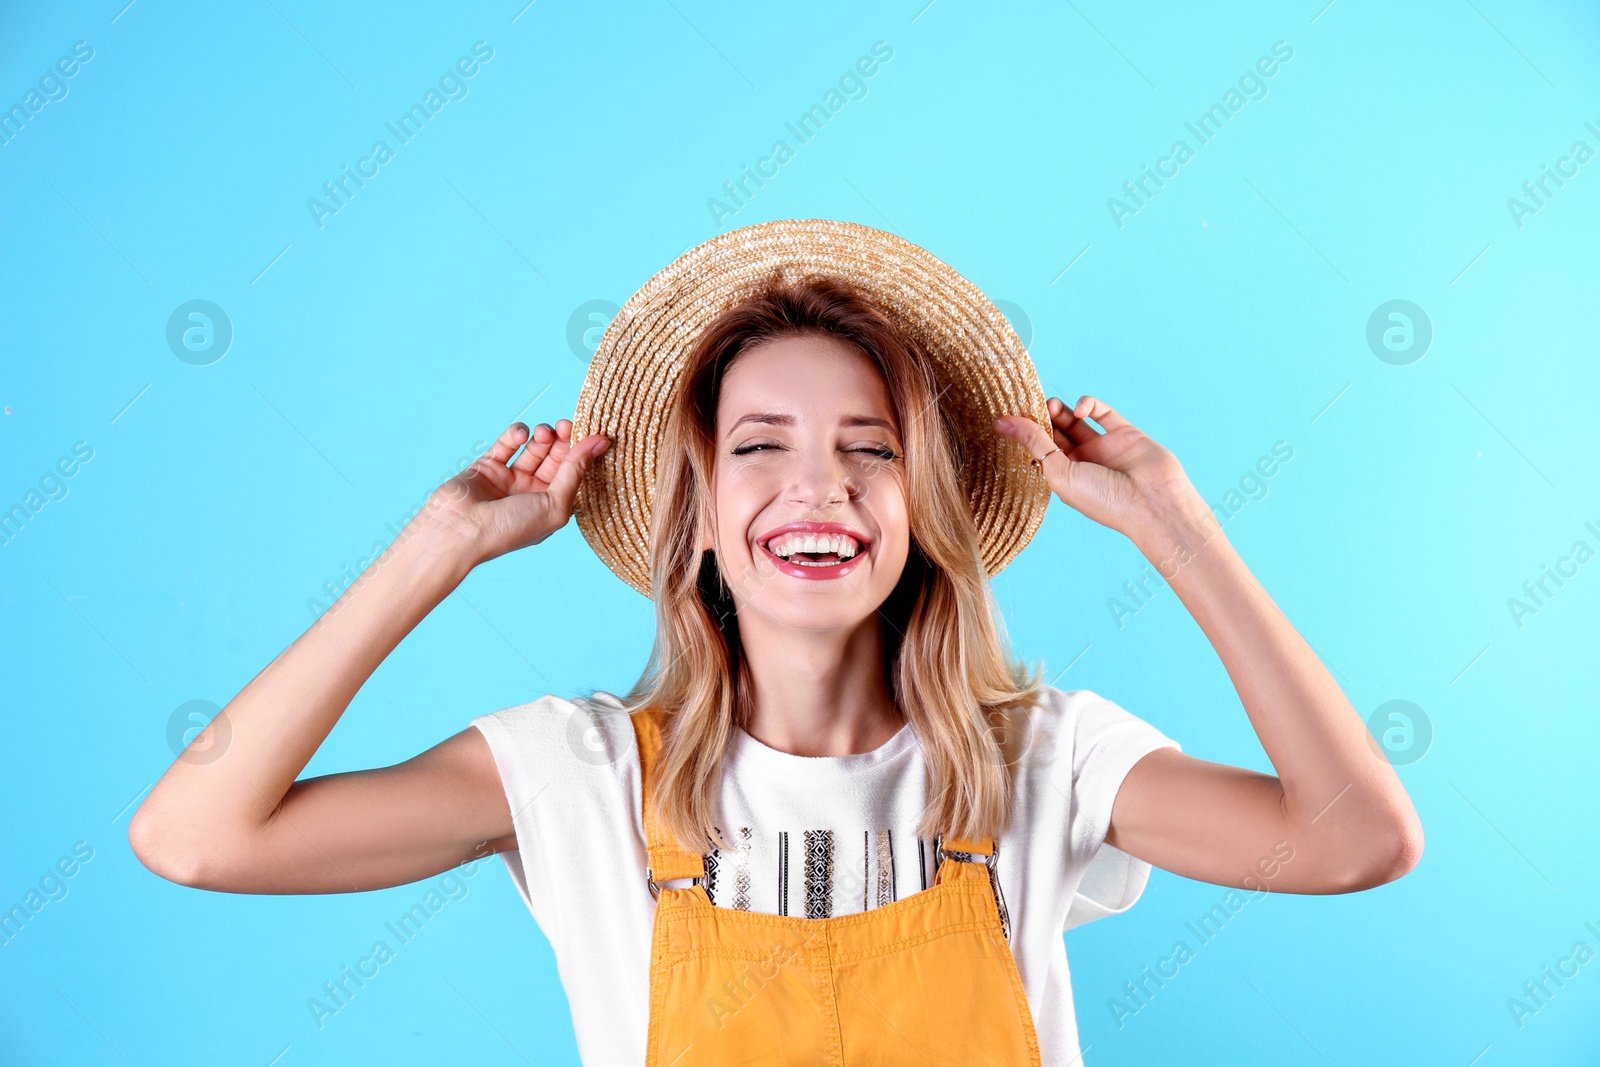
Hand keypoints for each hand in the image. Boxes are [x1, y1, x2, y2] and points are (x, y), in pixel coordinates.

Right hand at [429, 419, 609, 565]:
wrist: (459, 531)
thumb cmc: (510, 528)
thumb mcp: (555, 503)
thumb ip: (576, 470)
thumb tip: (601, 442)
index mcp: (553, 507)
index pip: (574, 474)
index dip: (583, 453)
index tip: (593, 432)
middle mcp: (533, 493)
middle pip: (557, 458)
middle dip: (564, 440)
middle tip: (566, 425)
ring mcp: (511, 479)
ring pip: (534, 449)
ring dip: (542, 436)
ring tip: (543, 432)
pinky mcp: (488, 466)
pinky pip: (507, 444)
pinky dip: (516, 434)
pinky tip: (521, 433)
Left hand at [993, 395, 1198, 542]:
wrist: (1153, 503)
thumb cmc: (1104, 500)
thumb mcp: (1059, 473)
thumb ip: (1034, 443)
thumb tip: (1002, 422)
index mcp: (1064, 478)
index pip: (1038, 450)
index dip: (1024, 433)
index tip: (1006, 416)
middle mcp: (1082, 463)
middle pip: (1053, 433)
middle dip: (1040, 418)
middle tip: (1030, 405)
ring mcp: (1103, 446)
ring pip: (1074, 421)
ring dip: (1060, 410)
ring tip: (1051, 406)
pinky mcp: (1124, 432)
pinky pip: (1102, 412)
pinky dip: (1088, 404)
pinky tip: (1078, 409)